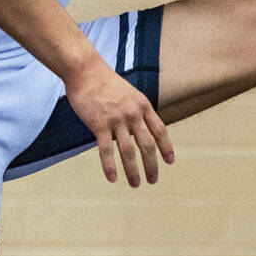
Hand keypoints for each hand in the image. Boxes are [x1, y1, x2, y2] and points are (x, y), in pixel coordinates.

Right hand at [65, 53, 174, 185]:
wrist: (85, 70)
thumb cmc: (106, 82)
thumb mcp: (129, 94)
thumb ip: (136, 112)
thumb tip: (136, 133)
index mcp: (143, 106)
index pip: (160, 130)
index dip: (166, 147)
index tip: (170, 161)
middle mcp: (133, 114)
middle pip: (147, 145)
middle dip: (152, 165)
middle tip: (153, 180)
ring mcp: (117, 120)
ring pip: (129, 151)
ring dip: (133, 171)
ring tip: (135, 184)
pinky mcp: (99, 124)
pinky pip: (106, 150)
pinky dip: (109, 166)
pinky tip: (112, 178)